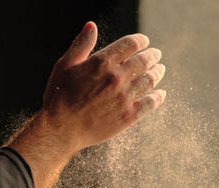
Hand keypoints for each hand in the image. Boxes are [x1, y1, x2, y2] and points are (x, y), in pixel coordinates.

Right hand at [42, 21, 165, 150]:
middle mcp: (116, 77)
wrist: (61, 130)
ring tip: (160, 71)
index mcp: (102, 62)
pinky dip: (158, 97)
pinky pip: (150, 103)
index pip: (130, 44)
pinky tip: (160, 95)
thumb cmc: (58, 98)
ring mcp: (124, 97)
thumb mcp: (65, 66)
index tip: (145, 42)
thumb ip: (81, 45)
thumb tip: (91, 26)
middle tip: (156, 55)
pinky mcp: (128, 116)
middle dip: (152, 56)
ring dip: (157, 73)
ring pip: (149, 80)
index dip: (141, 40)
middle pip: (144, 61)